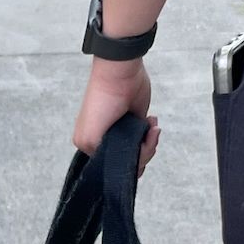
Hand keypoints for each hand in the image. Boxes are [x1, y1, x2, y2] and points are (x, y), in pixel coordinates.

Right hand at [73, 56, 160, 170]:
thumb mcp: (90, 136)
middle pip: (129, 162)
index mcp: (91, 144)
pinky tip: (151, 121)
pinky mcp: (137, 123)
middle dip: (142, 153)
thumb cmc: (102, 100)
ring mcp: (123, 132)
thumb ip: (97, 156)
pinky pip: (148, 139)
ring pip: (141, 152)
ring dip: (150, 141)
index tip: (134, 153)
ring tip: (150, 126)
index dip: (127, 165)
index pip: (112, 168)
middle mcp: (106, 140)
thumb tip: (115, 167)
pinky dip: (153, 134)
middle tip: (145, 137)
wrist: (121, 75)